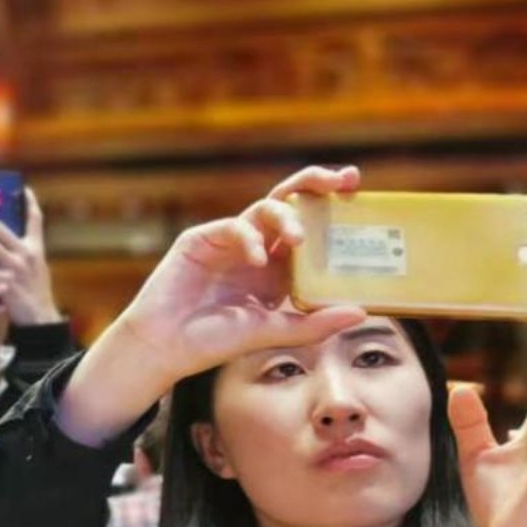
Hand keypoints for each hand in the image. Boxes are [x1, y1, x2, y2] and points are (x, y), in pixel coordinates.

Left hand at [0, 188, 61, 326]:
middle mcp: (25, 254)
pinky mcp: (4, 284)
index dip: (29, 202)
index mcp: (35, 248)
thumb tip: (2, 238)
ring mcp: (14, 269)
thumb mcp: (37, 267)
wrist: (40, 319)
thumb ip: (23, 251)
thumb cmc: (35, 292)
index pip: (35, 219)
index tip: (22, 188)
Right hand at [57, 166, 367, 445]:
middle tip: (345, 179)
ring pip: (265, 207)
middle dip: (318, 184)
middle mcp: (258, 247)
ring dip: (288, 215)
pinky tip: (256, 260)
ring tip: (299, 239)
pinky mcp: (202, 239)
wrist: (165, 348)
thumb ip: (314, 324)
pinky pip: (233, 226)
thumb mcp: (273, 332)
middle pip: (292, 201)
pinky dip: (248, 239)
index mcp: (278, 267)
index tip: (360, 195)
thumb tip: (360, 312)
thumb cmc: (215, 341)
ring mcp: (230, 241)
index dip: (335, 208)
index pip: (313, 226)